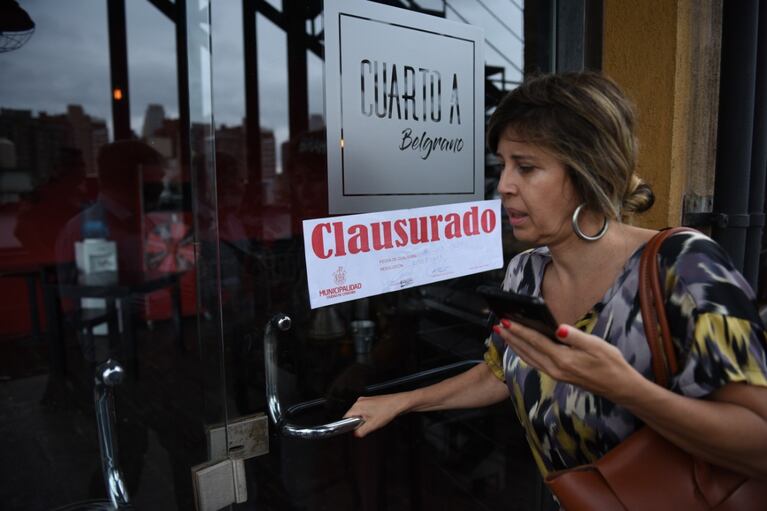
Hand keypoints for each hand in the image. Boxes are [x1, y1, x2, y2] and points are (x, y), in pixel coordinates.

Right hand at [343, 392, 409, 437]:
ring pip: (359, 414)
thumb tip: (355, 434)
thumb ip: (360, 431)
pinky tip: (377, 416)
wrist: (398, 404)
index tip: (354, 429)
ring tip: (374, 420)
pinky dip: (369, 416)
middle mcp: (360, 401)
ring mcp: (365, 400)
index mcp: (357, 406)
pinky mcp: (370, 401)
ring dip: (364, 419)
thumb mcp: (372, 425)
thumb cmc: (387, 410)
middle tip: (368, 425)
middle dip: (358, 423)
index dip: (349, 426)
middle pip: (352, 416)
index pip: (345, 418)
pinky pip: (365, 411)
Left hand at [494, 320, 640, 401]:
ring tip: (504, 334)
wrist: (619, 387)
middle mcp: (554, 368)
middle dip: (511, 337)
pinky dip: (524, 354)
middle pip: (527, 350)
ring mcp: (555, 373)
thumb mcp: (596, 345)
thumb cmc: (610, 363)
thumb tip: (558, 328)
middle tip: (497, 325)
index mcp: (563, 359)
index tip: (505, 321)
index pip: (535, 341)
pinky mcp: (557, 375)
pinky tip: (520, 349)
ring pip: (528, 357)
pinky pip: (535, 363)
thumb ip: (575, 337)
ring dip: (514, 345)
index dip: (519, 330)